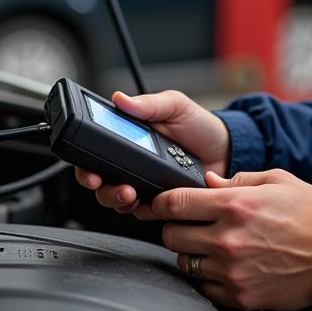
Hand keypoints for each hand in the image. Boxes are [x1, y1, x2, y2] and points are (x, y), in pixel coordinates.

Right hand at [74, 89, 230, 219]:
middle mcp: (129, 162)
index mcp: (127, 137)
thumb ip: (149, 104)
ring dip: (119, 200)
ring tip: (132, 194)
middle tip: (116, 186)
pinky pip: (142, 212)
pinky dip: (144, 210)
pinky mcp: (158, 201)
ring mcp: (142, 183)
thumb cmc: (198, 125)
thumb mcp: (175, 106)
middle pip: (100, 181)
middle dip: (102, 188)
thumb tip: (122, 99)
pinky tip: (154, 203)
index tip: (90, 171)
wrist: (225, 150)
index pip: (95, 151)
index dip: (86, 164)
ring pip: (116, 200)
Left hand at [156, 169, 311, 310]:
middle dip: (175, 228)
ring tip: (211, 247)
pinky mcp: (241, 296)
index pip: (176, 204)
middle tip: (188, 225)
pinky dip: (208, 278)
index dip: (160, 203)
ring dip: (192, 254)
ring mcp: (233, 271)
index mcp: (234, 206)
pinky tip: (224, 267)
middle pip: (172, 237)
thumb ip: (237, 179)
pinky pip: (205, 289)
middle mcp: (228, 239)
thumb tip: (208, 182)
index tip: (159, 204)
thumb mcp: (276, 180)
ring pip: (185, 264)